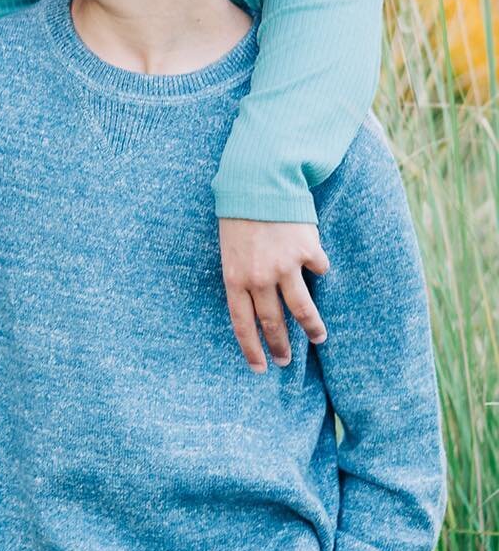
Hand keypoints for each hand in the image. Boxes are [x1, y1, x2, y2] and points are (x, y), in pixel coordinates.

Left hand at [219, 219, 329, 371]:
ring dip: (312, 327)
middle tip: (287, 360)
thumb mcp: (230, 250)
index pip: (242, 324)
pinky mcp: (307, 251)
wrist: (258, 182)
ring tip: (318, 337)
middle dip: (282, 345)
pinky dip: (318, 269)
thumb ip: (243, 276)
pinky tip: (317, 265)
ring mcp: (285, 266)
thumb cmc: (238, 215)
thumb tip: (258, 303)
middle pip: (273, 322)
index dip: (252, 349)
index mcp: (235, 277)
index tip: (260, 368)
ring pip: (302, 309)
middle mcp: (260, 277)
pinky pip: (318, 269)